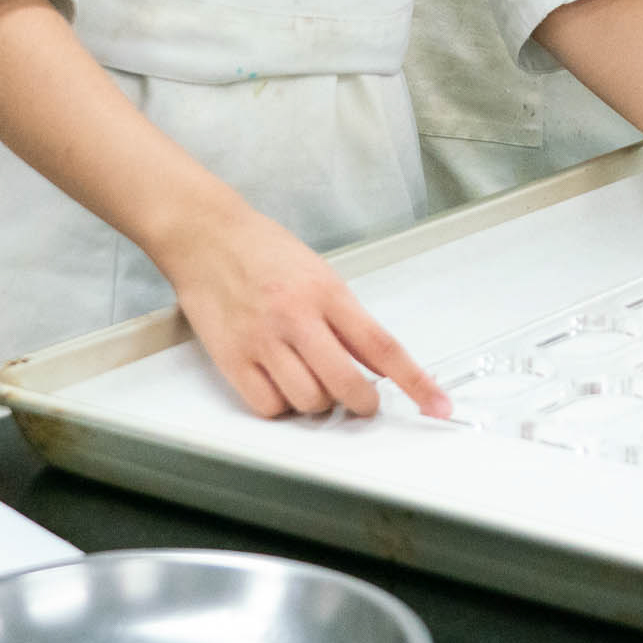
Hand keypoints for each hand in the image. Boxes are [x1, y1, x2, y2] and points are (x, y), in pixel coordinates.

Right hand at [154, 203, 446, 420]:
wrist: (205, 236)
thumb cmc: (263, 250)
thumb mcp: (319, 273)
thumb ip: (348, 320)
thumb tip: (379, 363)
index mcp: (326, 292)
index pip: (382, 346)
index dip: (415, 382)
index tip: (437, 404)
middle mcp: (297, 316)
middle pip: (347, 385)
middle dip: (364, 404)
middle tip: (363, 402)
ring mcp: (263, 339)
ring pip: (308, 401)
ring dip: (318, 403)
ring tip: (310, 378)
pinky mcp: (232, 357)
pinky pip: (269, 406)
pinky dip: (281, 405)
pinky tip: (280, 384)